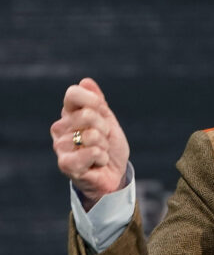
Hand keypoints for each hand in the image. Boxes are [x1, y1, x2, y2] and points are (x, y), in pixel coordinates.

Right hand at [51, 78, 129, 210]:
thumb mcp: (108, 120)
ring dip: (104, 145)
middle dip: (105, 128)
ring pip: (92, 135)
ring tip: (99, 152)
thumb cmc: (109, 146)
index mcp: (69, 114)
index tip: (102, 112)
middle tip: (103, 139)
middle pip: (88, 114)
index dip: (94, 101)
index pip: (73, 93)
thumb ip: (97, 101)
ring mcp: (60, 146)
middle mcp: (60, 128)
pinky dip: (101, 157)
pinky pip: (91, 152)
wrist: (113, 173)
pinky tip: (96, 163)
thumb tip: (86, 81)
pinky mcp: (65, 164)